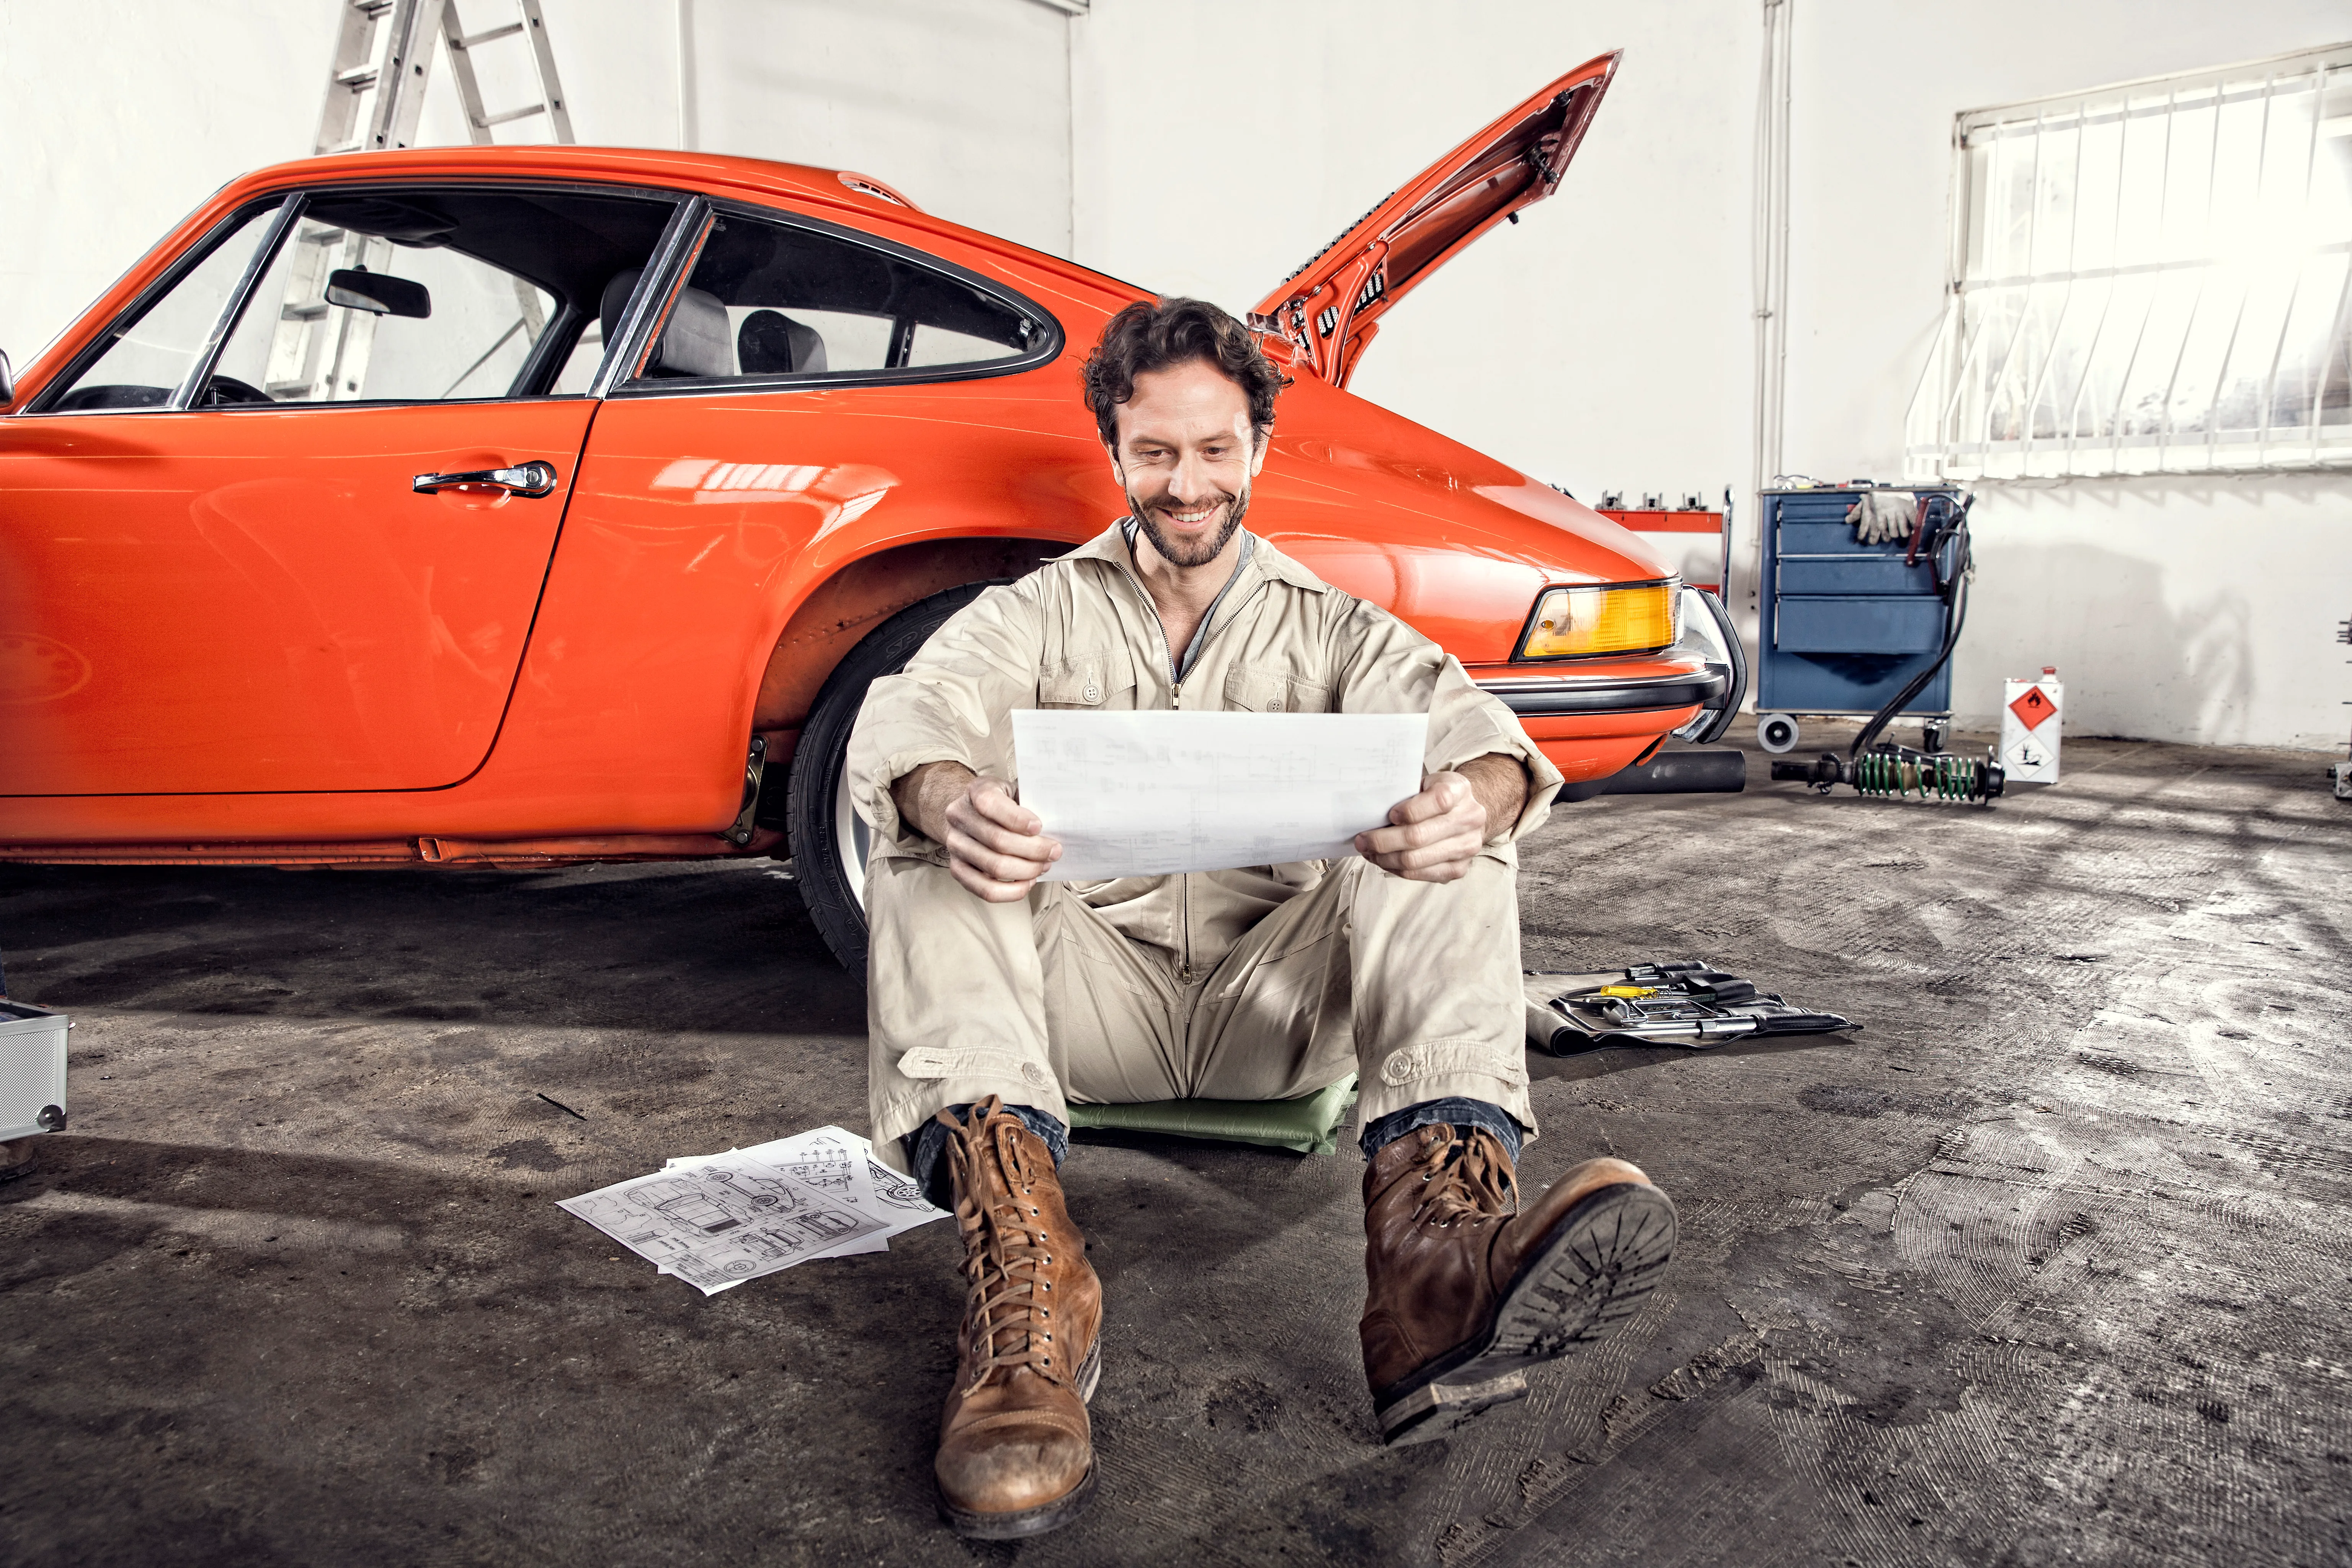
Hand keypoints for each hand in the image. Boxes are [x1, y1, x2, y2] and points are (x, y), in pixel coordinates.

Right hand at [896, 762, 1060, 901]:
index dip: (1016, 818)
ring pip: (994, 867)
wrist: (971, 813)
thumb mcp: (1015, 790)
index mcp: (976, 791)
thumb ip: (1031, 801)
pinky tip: (1028, 882)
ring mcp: (955, 845)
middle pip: (997, 840)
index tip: (1039, 827)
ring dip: (1026, 870)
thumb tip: (1057, 822)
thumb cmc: (1003, 803)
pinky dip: (1011, 891)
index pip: (990, 804)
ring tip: (1044, 866)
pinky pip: (985, 889)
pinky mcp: (957, 869)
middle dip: (1033, 850)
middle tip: (1054, 852)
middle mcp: (959, 817)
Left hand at [1354, 754, 1526, 882]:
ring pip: (1415, 860)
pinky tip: (1384, 861)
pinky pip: (1420, 874)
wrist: (1465, 812)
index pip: (1438, 800)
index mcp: (1460, 790)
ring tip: (1369, 852)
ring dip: (1385, 858)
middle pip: (1419, 836)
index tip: (1389, 815)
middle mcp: (1470, 818)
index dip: (1410, 810)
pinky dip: (1396, 869)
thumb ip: (1405, 793)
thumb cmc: (1434, 795)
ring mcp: (1467, 846)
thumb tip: (1369, 813)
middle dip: (1383, 841)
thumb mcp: (1425, 783)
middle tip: (1361, 840)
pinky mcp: (1459, 868)